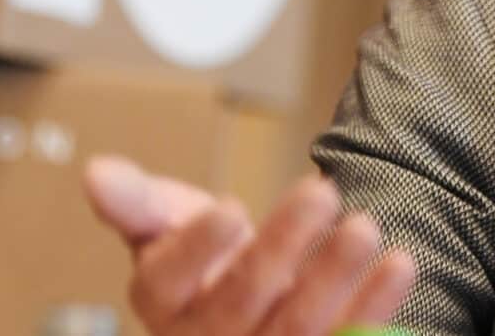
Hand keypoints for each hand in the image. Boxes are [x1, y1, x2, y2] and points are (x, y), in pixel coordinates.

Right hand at [83, 154, 416, 334]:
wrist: (255, 290)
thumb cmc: (203, 252)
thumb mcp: (164, 219)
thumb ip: (135, 200)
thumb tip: (95, 174)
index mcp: (162, 305)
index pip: (169, 280)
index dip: (199, 248)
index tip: (231, 207)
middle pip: (241, 302)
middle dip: (282, 247)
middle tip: (321, 191)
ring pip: (298, 330)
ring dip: (334, 279)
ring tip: (364, 227)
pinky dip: (373, 308)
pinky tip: (398, 265)